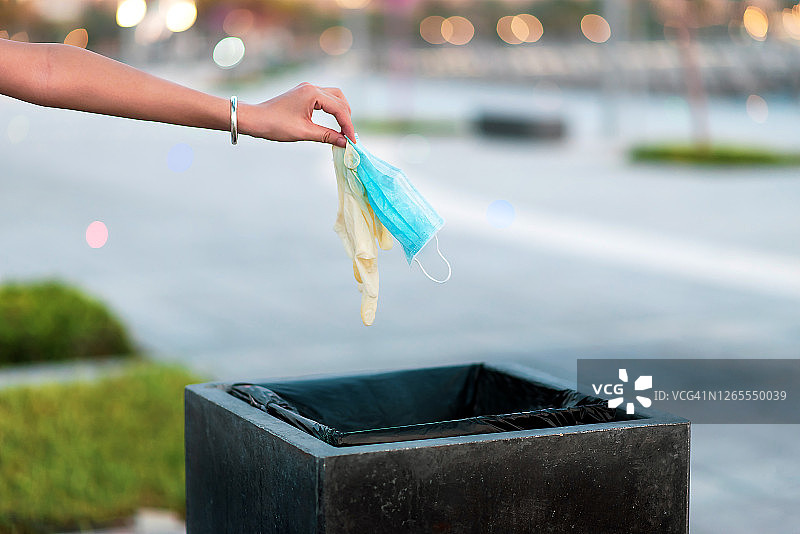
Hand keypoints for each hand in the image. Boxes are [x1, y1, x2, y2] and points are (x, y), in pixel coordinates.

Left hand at [238, 82, 355, 146]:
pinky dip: (332, 110)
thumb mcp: (303, 132)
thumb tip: (344, 143)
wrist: (254, 119)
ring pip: (334, 98)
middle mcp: (312, 87)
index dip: (348, 126)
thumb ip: (326, 136)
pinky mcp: (303, 94)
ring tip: (343, 130)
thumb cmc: (275, 125)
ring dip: (341, 112)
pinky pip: (324, 100)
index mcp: (312, 93)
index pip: (339, 109)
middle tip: (349, 136)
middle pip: (340, 100)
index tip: (352, 142)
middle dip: (346, 118)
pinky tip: (332, 123)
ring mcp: (307, 89)